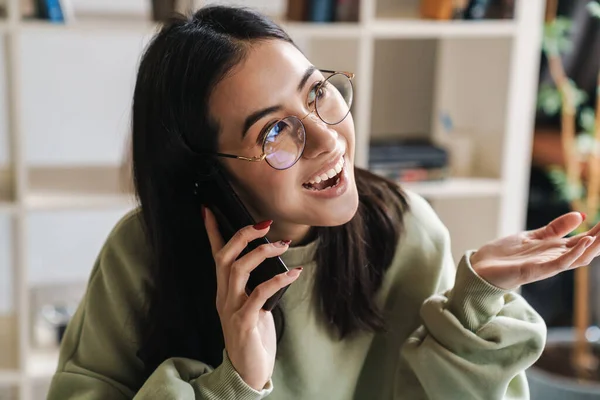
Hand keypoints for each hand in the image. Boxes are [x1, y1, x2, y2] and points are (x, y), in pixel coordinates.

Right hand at [203, 206, 301, 390]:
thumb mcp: (253, 305)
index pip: (215, 255)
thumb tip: (272, 263)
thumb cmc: (254, 336)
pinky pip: (259, 295)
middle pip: (225, 256)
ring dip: (261, 253)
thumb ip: (255, 285)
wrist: (248, 371)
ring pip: (237, 269)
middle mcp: (224, 296)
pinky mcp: (244, 322)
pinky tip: (294, 273)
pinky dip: (278, 280)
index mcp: (224, 290)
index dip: (212, 231)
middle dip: (242, 235)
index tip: (208, 209)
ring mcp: (231, 309)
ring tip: (282, 245)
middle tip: (265, 224)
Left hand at [470, 212, 599, 289]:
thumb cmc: (505, 255)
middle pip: (586, 250)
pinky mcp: (535, 271)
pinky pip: (559, 264)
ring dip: (594, 246)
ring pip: (578, 257)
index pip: (584, 241)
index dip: (599, 232)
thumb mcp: (532, 236)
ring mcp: (546, 266)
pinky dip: (574, 254)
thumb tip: (579, 215)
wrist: (480, 267)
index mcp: (555, 250)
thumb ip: (554, 229)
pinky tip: (585, 242)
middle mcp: (555, 259)